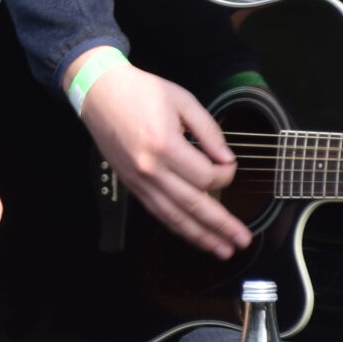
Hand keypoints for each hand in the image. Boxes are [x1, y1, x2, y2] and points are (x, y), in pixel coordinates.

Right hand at [72, 56, 245, 258]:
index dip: (226, 175)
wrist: (99, 93)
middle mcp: (151, 170)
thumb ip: (209, 131)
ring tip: (223, 250)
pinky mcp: (133, 186)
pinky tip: (193, 236)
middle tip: (243, 241)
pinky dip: (178, 228)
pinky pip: (158, 213)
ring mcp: (140, 181)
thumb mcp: (183, 101)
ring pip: (175, 217)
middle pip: (194, 206)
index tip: (230, 165)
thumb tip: (227, 159)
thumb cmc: (141, 92)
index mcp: (166, 145)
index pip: (206, 176)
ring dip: (201, 237)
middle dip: (222, 226)